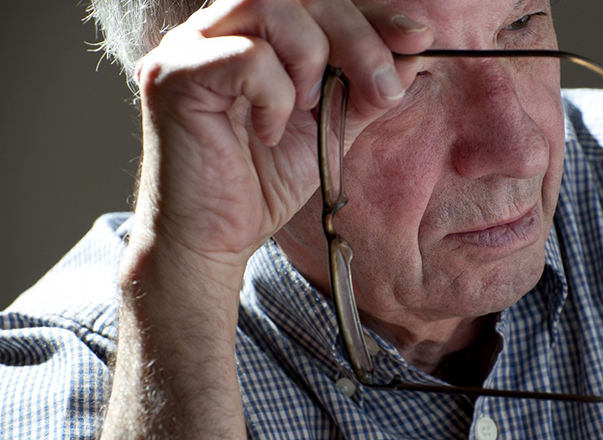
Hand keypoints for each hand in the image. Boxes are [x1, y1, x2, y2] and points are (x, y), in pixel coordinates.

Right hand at [132, 0, 433, 276]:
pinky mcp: (172, 75)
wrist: (215, 239)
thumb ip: (364, 87)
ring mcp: (189, 46)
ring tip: (309, 107)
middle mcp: (217, 27)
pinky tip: (269, 133)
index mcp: (253, 32)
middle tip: (383, 87)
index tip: (416, 38)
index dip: (370, 14)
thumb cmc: (263, 183)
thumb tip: (411, 50)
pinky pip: (247, 57)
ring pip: (269, 4)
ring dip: (312, 57)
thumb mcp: (330, 127)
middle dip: (356, 34)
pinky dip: (276, 97)